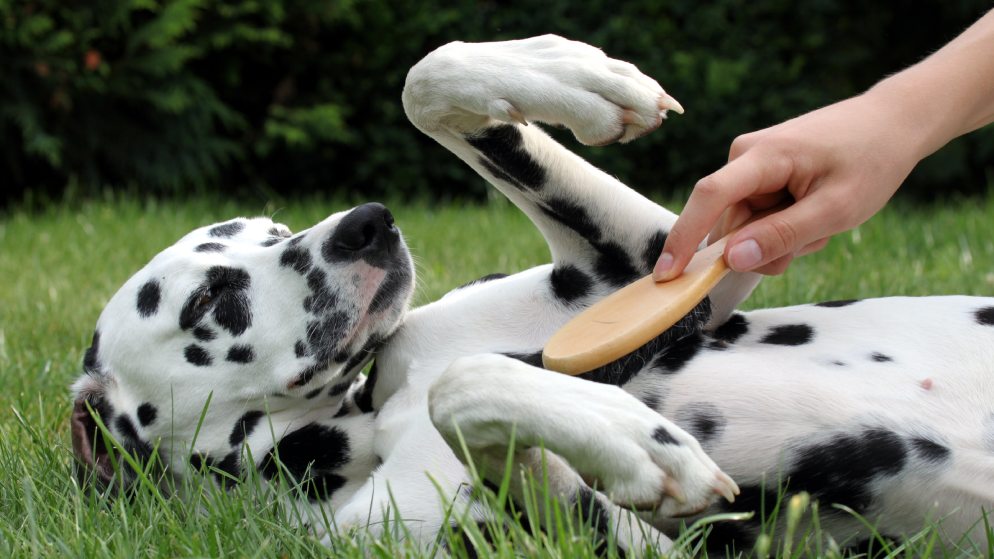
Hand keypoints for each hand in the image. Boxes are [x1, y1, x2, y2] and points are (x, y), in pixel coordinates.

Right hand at [653, 91, 922, 278]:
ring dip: (781, 238)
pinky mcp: (759, 174)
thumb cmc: (871, 160)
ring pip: (745, 227)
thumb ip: (781, 235)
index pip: (709, 198)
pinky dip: (785, 227)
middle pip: (731, 225)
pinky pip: (756, 217)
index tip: (666, 275)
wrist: (892, 122)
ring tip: (821, 222)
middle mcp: (743, 156)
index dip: (684, 237)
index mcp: (761, 156)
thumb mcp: (836, 209)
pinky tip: (814, 213)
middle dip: (767, 247)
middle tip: (816, 240)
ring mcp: (750, 166)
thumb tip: (730, 259)